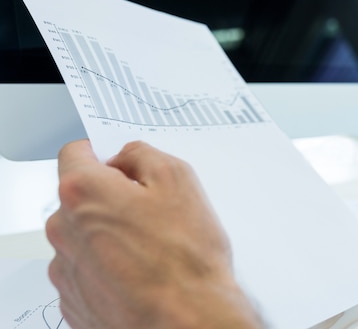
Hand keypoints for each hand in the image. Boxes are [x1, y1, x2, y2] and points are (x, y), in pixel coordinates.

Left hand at [46, 140, 262, 328]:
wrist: (185, 320)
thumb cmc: (184, 256)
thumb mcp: (178, 178)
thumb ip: (143, 154)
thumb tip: (127, 158)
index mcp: (83, 193)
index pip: (76, 153)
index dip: (104, 154)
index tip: (122, 165)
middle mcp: (63, 230)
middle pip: (81, 197)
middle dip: (112, 197)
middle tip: (152, 212)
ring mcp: (66, 269)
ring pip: (85, 235)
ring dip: (110, 234)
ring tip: (151, 249)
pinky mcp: (75, 300)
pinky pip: (88, 270)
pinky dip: (109, 266)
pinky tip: (140, 274)